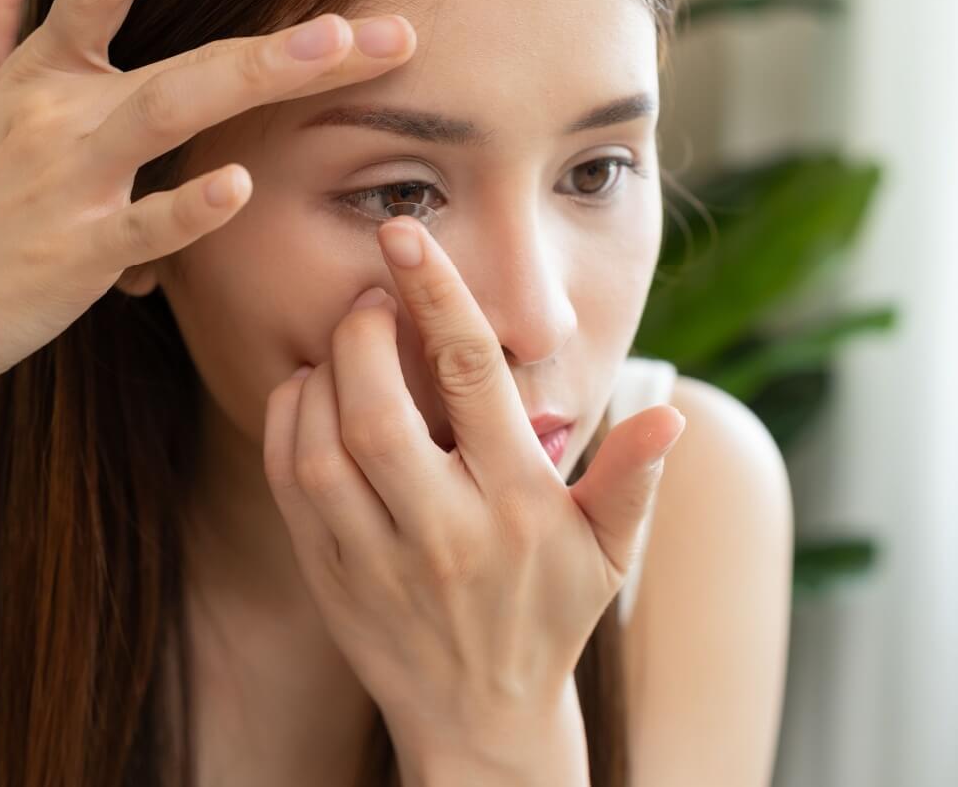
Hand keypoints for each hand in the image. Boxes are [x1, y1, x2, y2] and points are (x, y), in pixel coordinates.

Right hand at [0, 0, 415, 409]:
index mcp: (38, 78)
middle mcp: (59, 120)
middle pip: (182, 60)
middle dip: (280, 43)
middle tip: (375, 29)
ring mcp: (69, 187)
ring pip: (171, 118)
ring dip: (256, 80)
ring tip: (336, 53)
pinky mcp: (75, 258)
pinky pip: (142, 228)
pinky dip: (189, 210)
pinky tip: (242, 184)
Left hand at [261, 215, 686, 772]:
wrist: (480, 721)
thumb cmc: (550, 615)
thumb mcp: (609, 552)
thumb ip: (634, 478)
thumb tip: (670, 413)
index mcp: (518, 505)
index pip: (471, 379)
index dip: (436, 296)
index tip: (405, 235)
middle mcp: (444, 531)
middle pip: (379, 412)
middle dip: (362, 332)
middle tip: (371, 293)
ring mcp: (377, 558)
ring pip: (324, 448)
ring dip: (320, 374)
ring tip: (343, 341)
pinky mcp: (327, 575)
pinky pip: (290, 484)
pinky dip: (287, 423)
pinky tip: (308, 391)